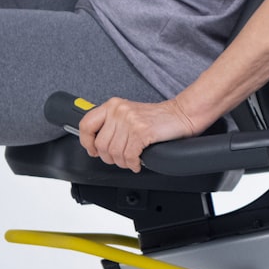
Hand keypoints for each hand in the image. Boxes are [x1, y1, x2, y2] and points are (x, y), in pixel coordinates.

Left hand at [79, 98, 196, 172]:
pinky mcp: (141, 132)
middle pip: (101, 145)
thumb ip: (112, 125)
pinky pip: (129, 156)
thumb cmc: (158, 118)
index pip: (86, 125)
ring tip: (132, 159)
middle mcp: (119, 111)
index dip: (87, 142)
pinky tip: (138, 161)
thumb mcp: (129, 114)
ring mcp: (130, 121)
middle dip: (110, 158)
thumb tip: (96, 144)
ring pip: (114, 153)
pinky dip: (133, 164)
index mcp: (113, 105)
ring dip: (123, 162)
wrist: (183, 114)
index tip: (92, 150)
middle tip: (120, 158)